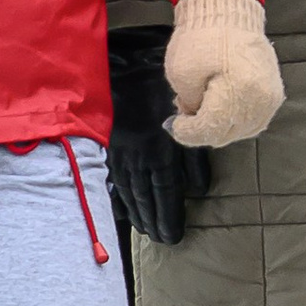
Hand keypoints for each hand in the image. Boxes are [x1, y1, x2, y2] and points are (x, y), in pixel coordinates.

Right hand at [107, 27, 202, 245]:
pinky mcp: (107, 145)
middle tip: (161, 240)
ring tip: (145, 230)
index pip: (165, 193)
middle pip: (145, 197)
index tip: (174, 236)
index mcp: (159, 151)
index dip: (169, 217)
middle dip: (154, 221)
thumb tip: (198, 190)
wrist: (127, 65)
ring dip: (137, 213)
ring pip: (128, 191)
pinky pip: (112, 177)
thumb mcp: (188, 117)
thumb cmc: (165, 88)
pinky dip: (118, 196)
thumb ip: (195, 154)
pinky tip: (121, 210)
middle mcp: (137, 157)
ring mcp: (118, 152)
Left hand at [165, 0, 283, 145]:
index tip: (173, 125)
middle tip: (185, 116)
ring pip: (242, 131)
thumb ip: (188, 103)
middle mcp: (260, 99)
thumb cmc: (203, 36)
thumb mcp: (181, 71)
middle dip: (202, 129)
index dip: (188, 132)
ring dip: (219, 127)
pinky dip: (235, 121)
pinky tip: (220, 109)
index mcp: (238, 92)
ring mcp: (270, 98)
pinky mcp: (274, 93)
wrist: (229, 12)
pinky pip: (254, 120)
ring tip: (202, 109)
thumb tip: (194, 117)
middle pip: (227, 134)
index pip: (211, 128)